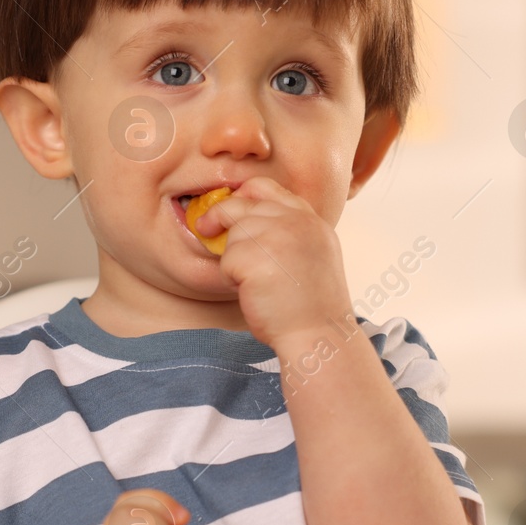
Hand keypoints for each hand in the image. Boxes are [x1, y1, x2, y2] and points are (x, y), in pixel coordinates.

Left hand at [193, 177, 352, 352]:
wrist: (318, 336)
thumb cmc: (311, 307)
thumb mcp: (312, 255)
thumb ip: (289, 232)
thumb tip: (247, 218)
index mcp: (312, 221)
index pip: (268, 188)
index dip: (244, 196)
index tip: (232, 211)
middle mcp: (296, 222)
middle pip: (242, 204)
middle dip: (219, 216)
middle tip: (206, 227)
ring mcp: (277, 236)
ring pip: (234, 234)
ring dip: (235, 259)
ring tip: (257, 283)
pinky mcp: (255, 256)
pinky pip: (227, 260)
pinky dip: (232, 278)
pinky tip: (254, 293)